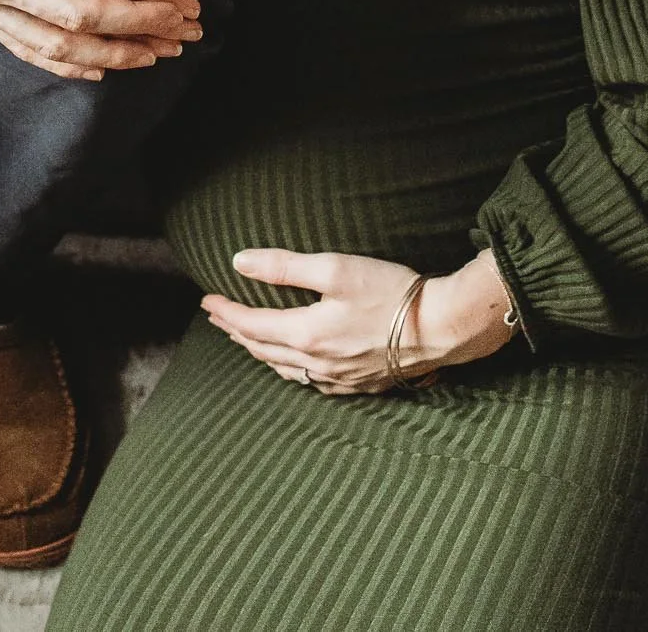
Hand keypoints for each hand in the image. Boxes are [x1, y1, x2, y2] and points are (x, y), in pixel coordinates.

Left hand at [202, 247, 511, 395]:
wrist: (441, 328)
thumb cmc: (390, 292)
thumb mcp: (335, 268)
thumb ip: (284, 267)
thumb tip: (239, 262)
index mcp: (307, 335)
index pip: (251, 326)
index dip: (226, 313)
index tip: (206, 301)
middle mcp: (318, 364)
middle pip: (263, 351)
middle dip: (236, 333)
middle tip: (217, 317)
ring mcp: (338, 379)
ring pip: (285, 369)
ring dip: (259, 352)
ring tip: (245, 339)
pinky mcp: (358, 384)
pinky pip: (310, 381)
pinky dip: (289, 368)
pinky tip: (292, 363)